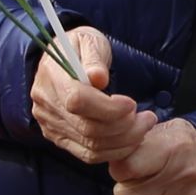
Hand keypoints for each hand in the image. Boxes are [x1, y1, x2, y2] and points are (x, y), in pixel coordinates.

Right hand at [30, 27, 155, 163]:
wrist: (62, 59)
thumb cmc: (80, 46)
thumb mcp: (90, 40)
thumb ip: (95, 58)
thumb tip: (98, 78)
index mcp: (52, 76)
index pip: (78, 100)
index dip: (108, 107)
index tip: (132, 103)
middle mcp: (46, 104)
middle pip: (87, 128)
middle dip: (125, 127)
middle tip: (149, 118)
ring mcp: (50, 124)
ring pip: (90, 146)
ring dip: (124, 141)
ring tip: (144, 126)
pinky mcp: (58, 137)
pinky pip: (87, 154)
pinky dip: (113, 151)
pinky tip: (131, 138)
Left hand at [108, 118, 195, 194]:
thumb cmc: (192, 142)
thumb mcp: (170, 130)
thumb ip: (141, 141)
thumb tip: (115, 151)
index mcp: (173, 149)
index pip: (125, 168)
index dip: (119, 167)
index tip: (125, 163)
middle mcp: (181, 177)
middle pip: (126, 194)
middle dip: (126, 185)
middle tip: (137, 177)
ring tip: (152, 187)